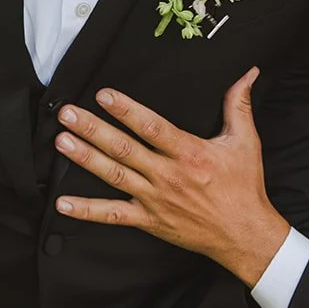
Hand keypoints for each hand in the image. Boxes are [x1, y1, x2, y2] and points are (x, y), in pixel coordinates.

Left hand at [52, 68, 290, 286]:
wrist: (245, 236)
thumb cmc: (244, 187)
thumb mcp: (245, 142)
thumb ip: (239, 104)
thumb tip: (247, 72)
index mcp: (189, 154)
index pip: (152, 128)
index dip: (126, 110)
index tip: (103, 94)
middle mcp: (168, 176)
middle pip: (124, 149)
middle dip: (93, 130)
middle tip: (67, 114)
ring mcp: (155, 199)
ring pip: (113, 176)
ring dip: (85, 158)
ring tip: (61, 141)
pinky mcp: (148, 220)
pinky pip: (113, 215)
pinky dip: (87, 210)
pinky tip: (63, 203)